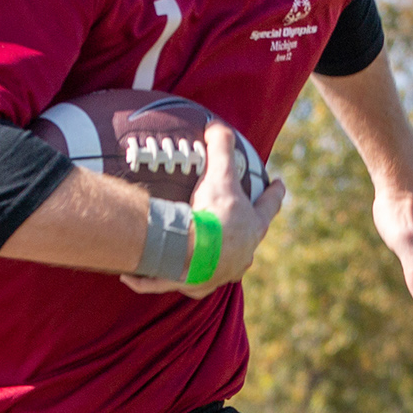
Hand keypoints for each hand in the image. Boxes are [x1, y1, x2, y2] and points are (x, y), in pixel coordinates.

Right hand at [123, 123, 286, 298]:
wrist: (194, 253)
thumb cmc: (213, 216)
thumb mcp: (220, 176)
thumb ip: (222, 148)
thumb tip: (217, 126)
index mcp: (251, 228)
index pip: (269, 206)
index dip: (274, 193)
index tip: (280, 184)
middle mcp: (241, 255)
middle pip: (247, 244)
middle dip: (242, 236)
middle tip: (233, 225)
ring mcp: (220, 273)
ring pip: (217, 267)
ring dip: (206, 260)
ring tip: (190, 253)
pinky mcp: (194, 286)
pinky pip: (172, 283)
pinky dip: (152, 279)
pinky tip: (132, 277)